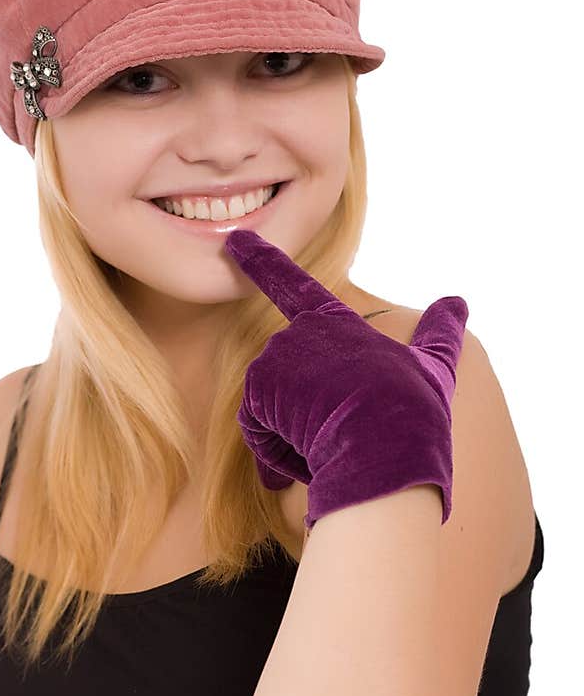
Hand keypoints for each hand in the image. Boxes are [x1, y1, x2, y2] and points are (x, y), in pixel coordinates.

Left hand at [223, 229, 468, 529]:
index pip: (294, 287)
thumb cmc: (415, 409)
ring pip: (272, 413)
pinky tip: (312, 454)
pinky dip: (279, 455)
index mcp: (337, 323)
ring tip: (335, 442)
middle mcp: (300, 331)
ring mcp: (276, 355)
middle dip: (304, 417)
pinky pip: (260, 434)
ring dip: (295, 438)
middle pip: (286, 385)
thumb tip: (458, 301)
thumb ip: (440, 333)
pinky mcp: (257, 385)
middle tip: (346, 432)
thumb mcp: (434, 367)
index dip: (262, 262)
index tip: (236, 240)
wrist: (389, 441)